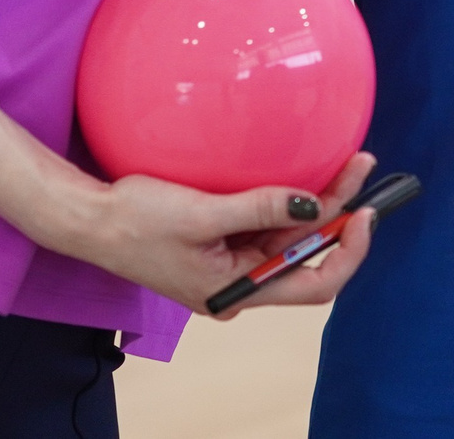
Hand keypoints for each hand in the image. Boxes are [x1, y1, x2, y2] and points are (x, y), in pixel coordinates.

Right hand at [37, 152, 380, 314]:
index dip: (348, 252)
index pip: (314, 285)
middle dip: (338, 213)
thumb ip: (259, 209)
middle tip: (361, 166)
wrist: (90, 219)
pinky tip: (303, 172)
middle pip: (306, 254)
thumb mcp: (201, 214)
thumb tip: (313, 206)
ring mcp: (231, 262)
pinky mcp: (220, 239)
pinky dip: (288, 201)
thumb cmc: (136, 222)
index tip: (364, 213)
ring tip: (345, 162)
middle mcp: (241, 284)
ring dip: (317, 203)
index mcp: (238, 292)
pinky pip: (265, 223)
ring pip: (289, 237)